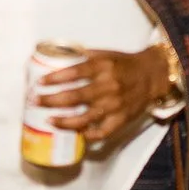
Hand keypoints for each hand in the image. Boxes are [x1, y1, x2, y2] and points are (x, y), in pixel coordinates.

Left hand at [45, 48, 174, 149]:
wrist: (153, 75)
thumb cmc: (125, 64)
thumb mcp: (106, 54)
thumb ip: (85, 58)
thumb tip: (58, 59)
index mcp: (103, 67)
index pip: (74, 72)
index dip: (54, 78)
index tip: (39, 82)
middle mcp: (108, 86)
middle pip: (74, 96)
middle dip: (51, 99)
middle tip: (35, 101)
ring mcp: (115, 105)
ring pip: (85, 118)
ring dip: (64, 121)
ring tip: (49, 120)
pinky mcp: (122, 118)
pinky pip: (102, 132)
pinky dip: (88, 135)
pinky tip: (76, 133)